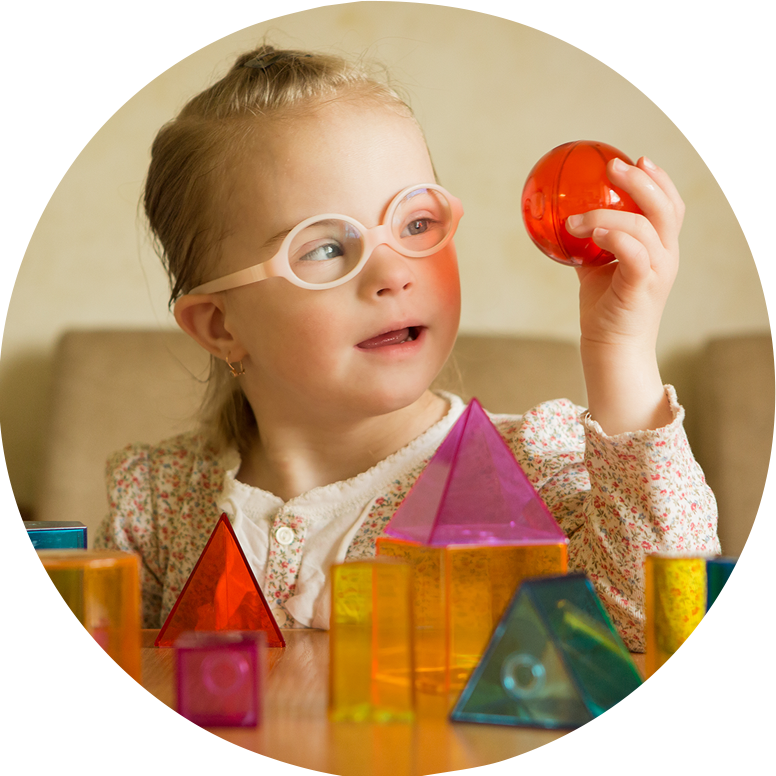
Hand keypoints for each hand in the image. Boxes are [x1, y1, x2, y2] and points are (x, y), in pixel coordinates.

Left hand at [564, 156, 684, 433]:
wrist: (611, 349)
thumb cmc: (604, 309)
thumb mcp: (596, 269)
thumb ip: (589, 244)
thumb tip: (562, 220)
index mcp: (659, 250)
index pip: (669, 207)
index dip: (659, 180)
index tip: (638, 159)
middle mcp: (665, 258)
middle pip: (666, 209)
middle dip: (641, 182)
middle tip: (613, 168)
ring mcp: (657, 273)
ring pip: (644, 227)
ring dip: (608, 214)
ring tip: (576, 218)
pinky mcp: (642, 288)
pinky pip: (634, 254)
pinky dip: (614, 237)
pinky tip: (591, 232)